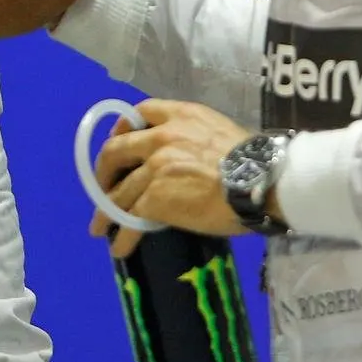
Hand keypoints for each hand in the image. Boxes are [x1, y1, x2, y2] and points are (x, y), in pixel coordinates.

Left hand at [88, 100, 253, 254]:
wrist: (262, 182)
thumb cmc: (254, 162)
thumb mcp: (220, 131)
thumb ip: (195, 136)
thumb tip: (190, 155)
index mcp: (179, 116)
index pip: (140, 113)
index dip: (123, 129)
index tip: (118, 141)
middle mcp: (160, 137)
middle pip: (116, 150)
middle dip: (103, 172)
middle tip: (102, 188)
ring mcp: (154, 168)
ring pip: (119, 191)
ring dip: (105, 211)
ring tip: (99, 228)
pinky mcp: (155, 198)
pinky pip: (131, 219)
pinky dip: (123, 236)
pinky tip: (120, 248)